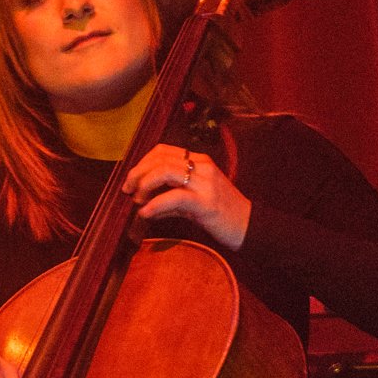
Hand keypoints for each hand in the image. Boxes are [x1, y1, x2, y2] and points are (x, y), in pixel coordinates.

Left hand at [122, 142, 251, 250]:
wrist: (249, 227)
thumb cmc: (222, 214)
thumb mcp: (194, 201)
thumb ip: (170, 200)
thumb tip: (145, 206)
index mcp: (200, 160)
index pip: (163, 150)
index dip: (142, 163)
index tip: (131, 180)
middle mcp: (202, 166)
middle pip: (160, 158)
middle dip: (138, 173)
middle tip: (128, 190)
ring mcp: (205, 183)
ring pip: (165, 172)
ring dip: (144, 186)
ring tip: (138, 201)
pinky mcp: (206, 203)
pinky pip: (174, 198)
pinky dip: (155, 205)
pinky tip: (145, 213)